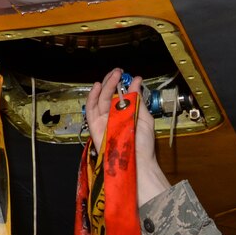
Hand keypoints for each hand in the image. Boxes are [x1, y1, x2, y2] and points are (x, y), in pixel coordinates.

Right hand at [85, 68, 169, 205]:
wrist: (137, 162)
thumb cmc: (143, 145)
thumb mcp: (145, 119)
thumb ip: (139, 101)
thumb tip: (137, 83)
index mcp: (126, 116)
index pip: (123, 98)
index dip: (126, 86)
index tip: (133, 77)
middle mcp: (114, 118)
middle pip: (109, 96)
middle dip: (114, 82)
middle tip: (120, 72)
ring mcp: (103, 122)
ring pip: (101, 99)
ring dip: (105, 85)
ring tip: (114, 74)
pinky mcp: (95, 127)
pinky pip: (90, 109)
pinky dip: (92, 97)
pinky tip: (97, 85)